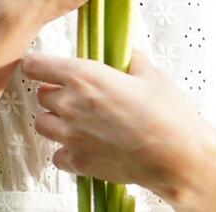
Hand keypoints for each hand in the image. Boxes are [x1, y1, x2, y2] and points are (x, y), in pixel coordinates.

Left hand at [23, 50, 215, 195]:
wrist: (179, 156)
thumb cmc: (168, 114)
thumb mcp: (150, 73)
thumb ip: (128, 58)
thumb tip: (123, 51)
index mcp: (86, 77)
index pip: (37, 66)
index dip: (38, 64)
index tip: (41, 65)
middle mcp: (72, 106)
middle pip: (41, 95)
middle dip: (54, 91)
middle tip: (76, 92)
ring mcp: (73, 137)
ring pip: (43, 124)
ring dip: (56, 119)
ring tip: (79, 119)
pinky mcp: (80, 163)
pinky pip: (57, 154)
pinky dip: (66, 149)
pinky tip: (86, 143)